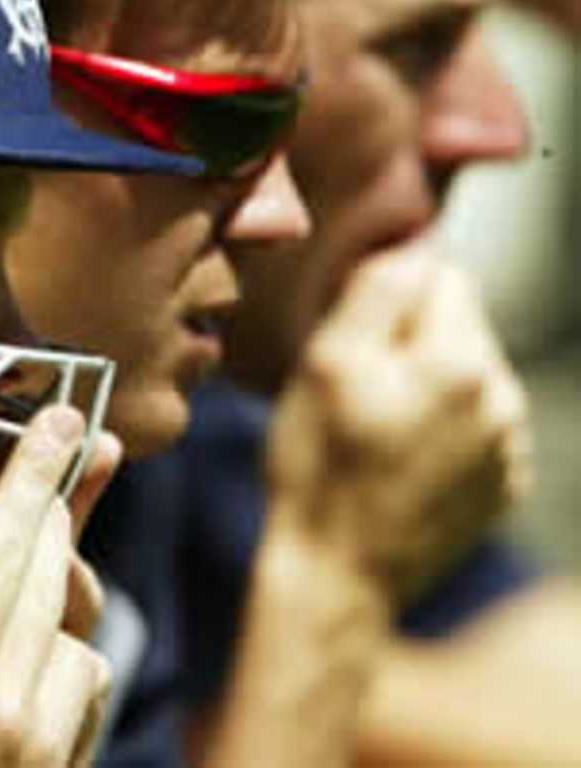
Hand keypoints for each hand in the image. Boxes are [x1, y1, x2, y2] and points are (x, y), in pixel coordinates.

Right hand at [0, 386, 115, 767]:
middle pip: (6, 542)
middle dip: (37, 466)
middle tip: (62, 415)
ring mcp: (13, 717)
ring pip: (51, 589)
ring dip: (58, 528)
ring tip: (62, 484)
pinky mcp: (51, 749)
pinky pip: (77, 657)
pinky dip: (63, 629)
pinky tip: (44, 619)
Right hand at [267, 245, 530, 604]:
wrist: (337, 575)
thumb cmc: (318, 465)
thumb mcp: (327, 363)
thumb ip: (378, 290)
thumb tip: (416, 251)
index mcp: (462, 363)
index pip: (439, 275)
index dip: (385, 299)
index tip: (352, 343)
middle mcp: (503, 400)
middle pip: (457, 324)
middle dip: (409, 340)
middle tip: (358, 390)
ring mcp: (509, 448)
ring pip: (466, 372)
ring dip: (425, 382)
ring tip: (378, 429)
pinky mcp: (504, 485)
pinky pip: (475, 423)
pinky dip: (442, 427)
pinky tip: (401, 458)